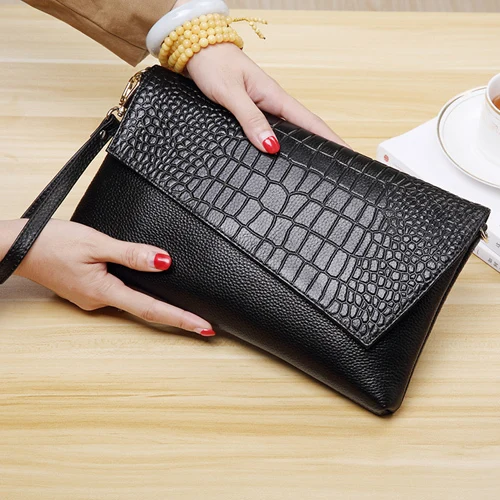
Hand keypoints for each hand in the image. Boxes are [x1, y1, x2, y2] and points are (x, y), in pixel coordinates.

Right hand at [9, 219, 214, 336]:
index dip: (181, 319)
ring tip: (186, 309)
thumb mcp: (96, 243)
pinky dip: (138, 292)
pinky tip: (148, 286)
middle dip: (175, 317)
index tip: (204, 328)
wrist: (16, 247)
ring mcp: (94, 297)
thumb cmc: (51, 242)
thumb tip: (164, 262)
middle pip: (145, 309)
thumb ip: (131, 254)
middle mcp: (101, 301)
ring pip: (132, 300)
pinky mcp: (89, 290)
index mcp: (105, 291)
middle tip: (204, 323)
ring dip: (157, 303)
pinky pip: (120, 292)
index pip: (152, 309)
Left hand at [185, 37, 348, 153]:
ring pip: (290, 130)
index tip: (348, 154)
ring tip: (317, 166)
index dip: (331, 139)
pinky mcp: (252, 110)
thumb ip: (250, 119)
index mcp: (275, 96)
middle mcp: (273, 102)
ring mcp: (264, 106)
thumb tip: (270, 146)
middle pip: (305, 128)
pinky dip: (283, 141)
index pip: (311, 122)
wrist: (196, 49)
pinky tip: (282, 153)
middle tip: (337, 168)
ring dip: (305, 146)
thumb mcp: (231, 94)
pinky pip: (273, 128)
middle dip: (323, 147)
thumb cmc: (213, 65)